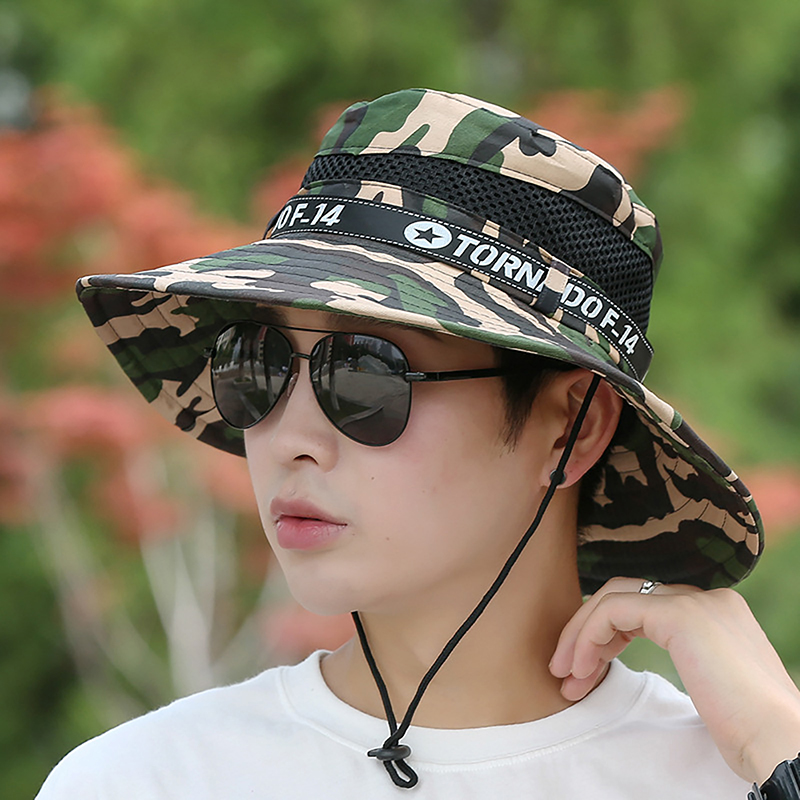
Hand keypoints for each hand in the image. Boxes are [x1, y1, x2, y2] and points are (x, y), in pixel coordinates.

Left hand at [549, 577, 799, 782]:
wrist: (782, 744)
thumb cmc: (750, 731)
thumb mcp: (710, 683)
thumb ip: (683, 659)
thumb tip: (630, 660)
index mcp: (715, 610)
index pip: (643, 605)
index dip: (605, 635)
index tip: (584, 672)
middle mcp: (706, 597)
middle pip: (624, 596)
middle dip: (585, 633)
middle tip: (564, 673)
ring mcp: (695, 601)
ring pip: (613, 599)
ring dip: (580, 636)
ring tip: (565, 676)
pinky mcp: (681, 615)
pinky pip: (614, 612)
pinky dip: (588, 637)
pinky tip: (581, 669)